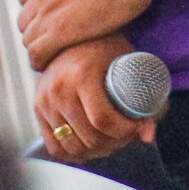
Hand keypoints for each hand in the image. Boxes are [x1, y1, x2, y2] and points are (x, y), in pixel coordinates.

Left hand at [19, 0, 161, 68]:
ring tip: (54, 54)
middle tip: (55, 38)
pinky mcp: (60, 32)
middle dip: (36, 30)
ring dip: (38, 47)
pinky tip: (52, 63)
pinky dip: (41, 60)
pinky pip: (37, 53)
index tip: (51, 15)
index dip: (36, 8)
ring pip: (29, 39)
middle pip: (25, 20)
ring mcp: (48, 13)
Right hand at [34, 34, 154, 161]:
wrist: (71, 35)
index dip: (125, 132)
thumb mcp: (128, 61)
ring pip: (73, 147)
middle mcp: (59, 90)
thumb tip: (150, 134)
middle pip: (89, 137)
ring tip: (114, 142)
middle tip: (130, 136)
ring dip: (97, 152)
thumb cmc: (106, 45)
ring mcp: (45, 102)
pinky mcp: (38, 110)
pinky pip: (55, 147)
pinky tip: (92, 147)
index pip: (102, 119)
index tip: (140, 128)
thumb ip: (145, 95)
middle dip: (115, 143)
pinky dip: (75, 154)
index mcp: (82, 74)